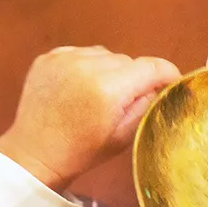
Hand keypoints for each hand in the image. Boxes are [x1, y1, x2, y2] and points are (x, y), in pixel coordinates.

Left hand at [0, 47, 181, 192]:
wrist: (35, 153)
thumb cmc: (83, 152)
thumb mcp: (124, 136)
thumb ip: (147, 105)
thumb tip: (161, 85)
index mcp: (109, 88)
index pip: (151, 67)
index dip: (167, 74)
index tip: (172, 83)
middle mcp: (87, 65)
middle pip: (127, 60)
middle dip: (132, 77)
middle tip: (124, 101)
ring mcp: (65, 58)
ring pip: (105, 54)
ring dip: (109, 70)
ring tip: (99, 93)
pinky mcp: (49, 56)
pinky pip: (81, 53)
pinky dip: (86, 66)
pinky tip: (79, 87)